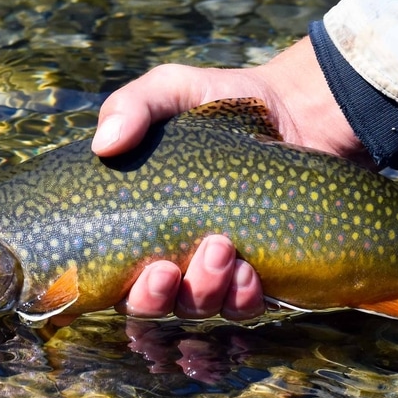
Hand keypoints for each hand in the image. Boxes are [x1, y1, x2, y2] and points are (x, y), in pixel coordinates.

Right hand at [93, 37, 366, 319]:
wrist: (294, 110)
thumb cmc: (222, 103)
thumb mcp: (172, 90)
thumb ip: (132, 105)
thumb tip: (103, 144)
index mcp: (138, 223)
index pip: (111, 276)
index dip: (118, 288)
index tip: (143, 266)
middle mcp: (171, 255)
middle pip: (150, 306)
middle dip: (158, 297)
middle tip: (171, 267)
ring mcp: (215, 270)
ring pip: (198, 307)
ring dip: (204, 291)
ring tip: (223, 249)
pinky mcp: (258, 274)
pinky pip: (243, 307)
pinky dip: (243, 297)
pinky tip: (249, 272)